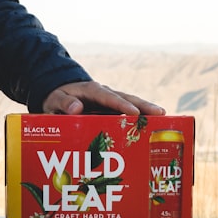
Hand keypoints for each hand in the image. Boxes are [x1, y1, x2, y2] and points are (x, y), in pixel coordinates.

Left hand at [42, 81, 165, 115]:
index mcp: (91, 90)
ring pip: (131, 104)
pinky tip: (151, 127)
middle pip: (127, 98)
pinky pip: (128, 112)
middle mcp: (105, 93)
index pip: (108, 97)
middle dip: (144, 106)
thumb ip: (64, 103)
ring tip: (163, 118)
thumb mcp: (54, 100)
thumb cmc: (56, 97)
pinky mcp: (113, 109)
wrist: (59, 94)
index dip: (122, 105)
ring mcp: (111, 101)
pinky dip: (140, 118)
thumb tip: (77, 108)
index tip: (134, 113)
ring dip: (147, 110)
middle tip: (161, 113)